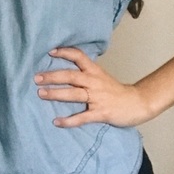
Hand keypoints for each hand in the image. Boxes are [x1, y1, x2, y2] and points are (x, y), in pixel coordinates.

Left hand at [34, 47, 153, 127]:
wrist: (137, 103)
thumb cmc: (115, 91)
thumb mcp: (100, 76)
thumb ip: (84, 73)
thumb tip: (62, 71)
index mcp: (95, 71)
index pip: (79, 56)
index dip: (64, 53)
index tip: (49, 52)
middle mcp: (94, 82)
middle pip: (71, 76)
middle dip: (53, 76)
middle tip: (36, 78)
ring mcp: (98, 98)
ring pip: (74, 94)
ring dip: (56, 94)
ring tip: (41, 94)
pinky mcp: (101, 113)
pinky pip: (82, 117)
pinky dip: (69, 120)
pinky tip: (56, 122)